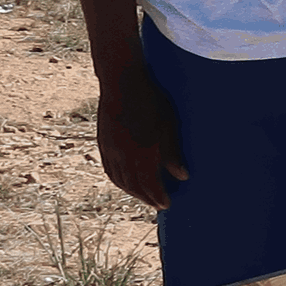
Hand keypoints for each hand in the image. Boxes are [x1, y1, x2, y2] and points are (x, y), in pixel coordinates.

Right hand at [95, 71, 187, 210]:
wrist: (121, 80)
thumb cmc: (151, 99)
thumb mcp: (168, 124)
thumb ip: (173, 152)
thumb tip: (182, 176)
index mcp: (142, 152)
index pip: (149, 185)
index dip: (158, 197)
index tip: (167, 205)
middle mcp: (123, 155)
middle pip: (133, 186)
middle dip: (146, 198)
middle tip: (158, 204)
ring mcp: (110, 149)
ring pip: (119, 179)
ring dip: (132, 191)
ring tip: (144, 195)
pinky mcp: (102, 142)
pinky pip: (109, 169)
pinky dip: (119, 180)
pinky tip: (126, 180)